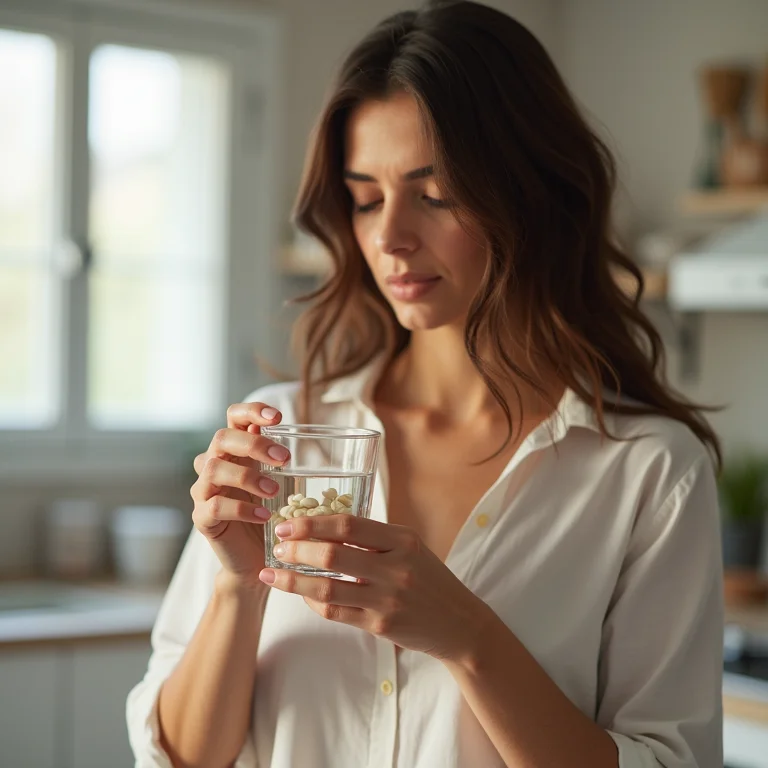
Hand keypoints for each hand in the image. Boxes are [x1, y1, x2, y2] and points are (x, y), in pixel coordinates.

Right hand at [190, 402, 289, 587]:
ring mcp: (204, 491)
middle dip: (254, 444)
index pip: (234, 417)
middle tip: (284, 458)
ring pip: (214, 469)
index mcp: (236, 451)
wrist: (255, 561)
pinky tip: (265, 516)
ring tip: (274, 490)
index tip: (278, 417)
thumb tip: (317, 440)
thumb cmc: (271, 516)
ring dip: (247, 476)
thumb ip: (286, 463)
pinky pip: (215, 505)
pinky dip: (242, 509)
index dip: (251, 411)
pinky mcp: (202, 518)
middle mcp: (215, 465)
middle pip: (222, 438)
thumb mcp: (282, 485)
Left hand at [258, 515, 494, 662]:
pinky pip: (335, 611)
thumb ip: (374, 537)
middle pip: (333, 555)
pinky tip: (299, 593)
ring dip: (293, 579)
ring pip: (327, 587)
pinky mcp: (380, 625)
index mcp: (402, 540)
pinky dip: (311, 600)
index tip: (288, 524)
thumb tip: (324, 525)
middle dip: (297, 549)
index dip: (313, 523)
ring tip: (272, 573)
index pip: (349, 525)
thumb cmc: (429, 579)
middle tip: (277, 546)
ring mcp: (387, 598)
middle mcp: (395, 568)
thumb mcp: (410, 548)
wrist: (458, 623)